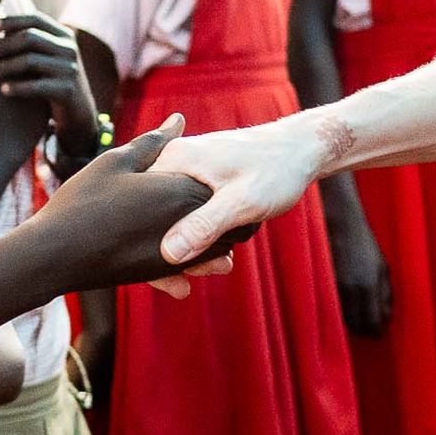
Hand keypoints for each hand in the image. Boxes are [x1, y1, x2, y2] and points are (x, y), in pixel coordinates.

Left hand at [0, 14, 102, 148]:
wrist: (77, 111)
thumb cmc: (52, 79)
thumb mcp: (45, 55)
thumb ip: (27, 40)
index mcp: (64, 35)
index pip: (35, 19)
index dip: (11, 21)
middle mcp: (70, 48)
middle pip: (30, 37)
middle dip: (4, 44)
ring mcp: (70, 69)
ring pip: (30, 60)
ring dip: (5, 65)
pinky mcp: (67, 90)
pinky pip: (37, 86)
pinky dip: (17, 87)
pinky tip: (2, 90)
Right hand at [27, 121, 230, 289]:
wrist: (55, 256)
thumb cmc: (83, 202)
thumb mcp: (117, 162)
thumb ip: (155, 142)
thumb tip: (178, 119)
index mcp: (182, 189)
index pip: (223, 180)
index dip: (224, 173)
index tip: (219, 168)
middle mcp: (189, 223)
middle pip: (224, 214)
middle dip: (225, 206)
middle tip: (221, 194)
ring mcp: (180, 252)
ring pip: (216, 244)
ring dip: (214, 233)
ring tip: (199, 219)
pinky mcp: (165, 272)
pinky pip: (193, 262)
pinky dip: (193, 255)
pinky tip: (177, 245)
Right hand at [151, 116, 329, 265]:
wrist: (300, 150)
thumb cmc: (276, 169)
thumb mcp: (242, 201)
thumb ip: (205, 225)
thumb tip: (169, 253)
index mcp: (173, 159)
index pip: (135, 207)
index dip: (143, 247)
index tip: (165, 277)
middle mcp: (172, 161)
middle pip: (149, 217)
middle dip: (165, 254)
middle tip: (185, 284)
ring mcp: (184, 170)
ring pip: (168, 219)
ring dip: (183, 248)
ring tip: (209, 271)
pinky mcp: (197, 181)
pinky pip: (183, 214)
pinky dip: (193, 236)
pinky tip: (211, 257)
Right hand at [330, 218, 395, 340]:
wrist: (340, 226)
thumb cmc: (364, 246)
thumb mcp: (382, 268)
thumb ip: (386, 294)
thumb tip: (387, 318)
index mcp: (369, 286)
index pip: (372, 323)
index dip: (375, 332)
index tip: (377, 332)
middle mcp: (351, 290)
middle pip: (356, 326)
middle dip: (363, 329)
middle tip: (366, 326)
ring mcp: (334, 287)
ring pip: (342, 320)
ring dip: (350, 321)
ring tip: (356, 314)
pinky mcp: (322, 284)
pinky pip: (331, 308)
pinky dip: (338, 311)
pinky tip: (342, 304)